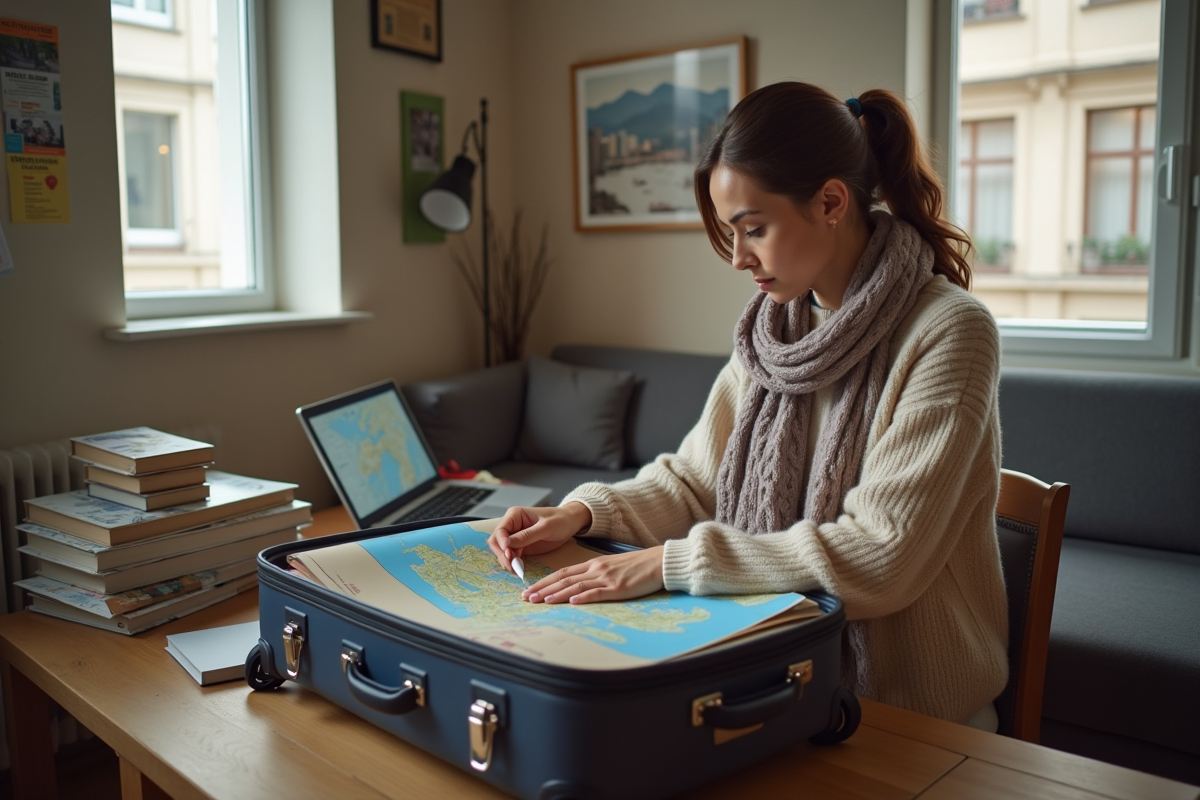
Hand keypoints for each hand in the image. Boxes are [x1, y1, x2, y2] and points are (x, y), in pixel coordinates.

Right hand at [488, 502, 592, 573]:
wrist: (570, 524)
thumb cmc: (560, 520)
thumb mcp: (545, 527)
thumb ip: (526, 535)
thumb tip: (507, 543)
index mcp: (515, 515)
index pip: (500, 531)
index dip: (502, 544)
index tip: (509, 554)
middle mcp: (512, 525)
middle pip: (497, 542)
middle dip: (502, 554)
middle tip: (512, 566)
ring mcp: (515, 537)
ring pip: (502, 551)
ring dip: (506, 561)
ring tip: (516, 569)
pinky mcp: (521, 546)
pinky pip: (511, 556)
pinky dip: (513, 563)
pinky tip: (519, 568)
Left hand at [522, 546, 663, 604]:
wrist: (659, 562)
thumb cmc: (637, 567)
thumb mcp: (612, 567)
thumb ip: (595, 575)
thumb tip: (577, 588)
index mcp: (593, 564)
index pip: (562, 572)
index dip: (544, 581)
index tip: (529, 590)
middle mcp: (596, 569)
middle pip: (564, 578)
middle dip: (543, 589)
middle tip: (526, 598)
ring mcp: (606, 578)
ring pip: (575, 586)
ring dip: (556, 594)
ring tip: (541, 601)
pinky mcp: (618, 588)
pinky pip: (597, 592)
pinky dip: (583, 597)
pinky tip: (571, 602)